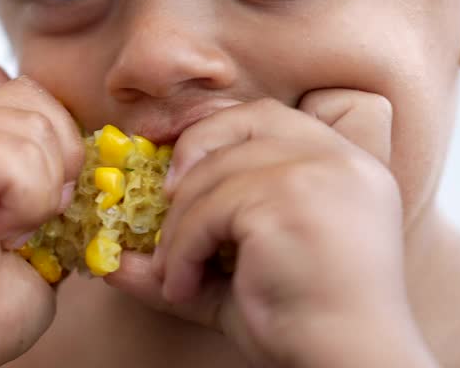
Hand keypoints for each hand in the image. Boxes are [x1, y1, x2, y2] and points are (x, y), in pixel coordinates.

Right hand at [0, 62, 83, 367]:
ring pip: (33, 122)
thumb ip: (51, 178)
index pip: (8, 79)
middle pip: (33, 94)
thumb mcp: (37, 225)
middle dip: (57, 156)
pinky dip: (26, 201)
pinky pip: (17, 154)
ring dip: (41, 188)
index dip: (42, 121)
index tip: (38, 185)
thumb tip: (94, 160)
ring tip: (9, 229)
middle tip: (32, 215)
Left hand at [105, 90, 436, 367]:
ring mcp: (317, 174)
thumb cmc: (306, 325)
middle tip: (162, 203)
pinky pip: (208, 211)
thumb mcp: (238, 279)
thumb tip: (110, 262)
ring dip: (179, 227)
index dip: (212, 128)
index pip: (267, 116)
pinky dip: (182, 250)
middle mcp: (339, 159)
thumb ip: (185, 257)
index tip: (170, 158)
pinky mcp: (288, 201)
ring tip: (175, 276)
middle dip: (190, 153)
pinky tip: (184, 288)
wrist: (349, 362)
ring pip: (214, 174)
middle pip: (242, 122)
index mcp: (345, 165)